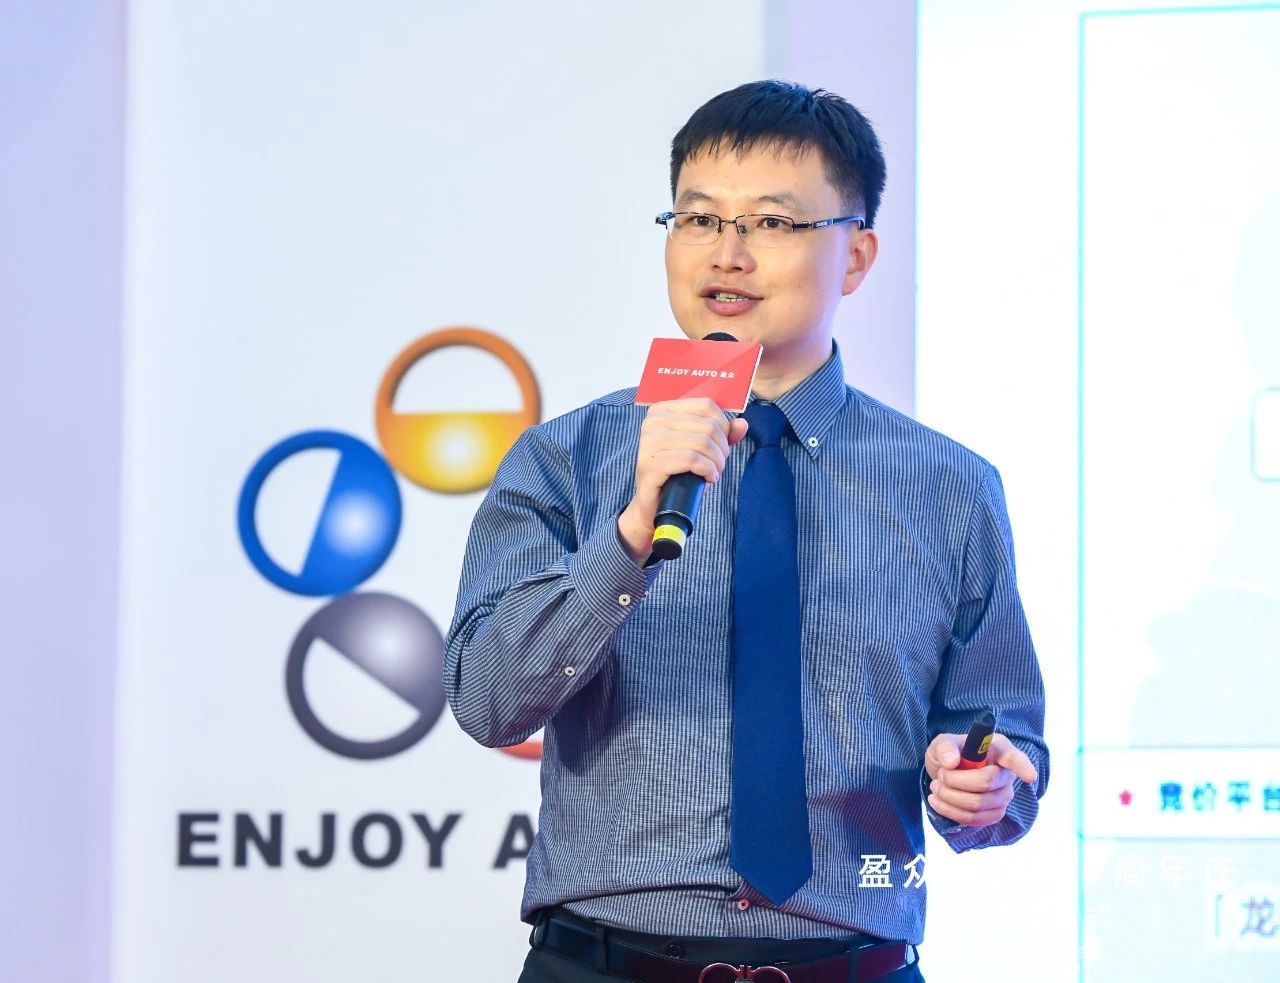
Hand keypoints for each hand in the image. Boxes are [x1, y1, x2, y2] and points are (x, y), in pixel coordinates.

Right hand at [617, 398, 749, 563]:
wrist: (654, 505)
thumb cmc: (677, 474)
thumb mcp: (701, 450)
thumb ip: (722, 435)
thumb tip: (742, 424)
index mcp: (662, 411)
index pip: (706, 405)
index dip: (723, 426)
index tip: (723, 445)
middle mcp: (652, 422)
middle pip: (707, 426)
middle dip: (721, 448)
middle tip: (719, 464)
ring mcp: (649, 443)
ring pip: (702, 442)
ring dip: (717, 461)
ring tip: (714, 472)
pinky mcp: (651, 464)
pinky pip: (692, 459)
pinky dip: (708, 470)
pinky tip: (709, 478)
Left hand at [923, 732, 1038, 827]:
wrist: (945, 773)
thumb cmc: (949, 753)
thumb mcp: (943, 742)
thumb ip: (945, 747)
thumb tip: (951, 762)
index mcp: (999, 749)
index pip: (1015, 758)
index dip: (1023, 767)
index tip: (1030, 776)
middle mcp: (1006, 774)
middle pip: (986, 783)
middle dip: (955, 781)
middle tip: (940, 776)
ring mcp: (1003, 796)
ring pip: (978, 804)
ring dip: (949, 797)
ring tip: (936, 787)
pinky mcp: (994, 813)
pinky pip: (975, 819)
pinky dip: (951, 812)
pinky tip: (937, 801)